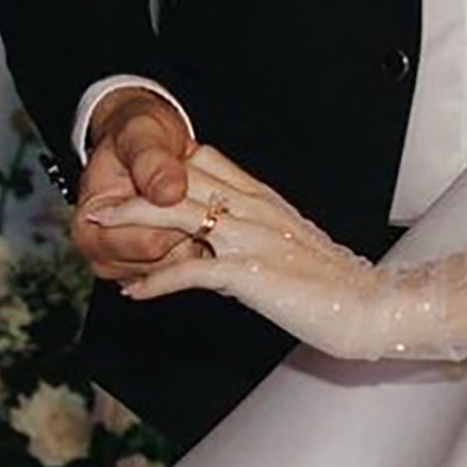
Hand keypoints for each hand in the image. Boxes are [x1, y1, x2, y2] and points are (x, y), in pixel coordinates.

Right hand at [71, 91, 198, 284]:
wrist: (145, 141)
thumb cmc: (137, 137)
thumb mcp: (143, 134)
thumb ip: (151, 161)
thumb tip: (168, 193)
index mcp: (89, 225)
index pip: (148, 243)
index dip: (178, 219)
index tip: (190, 190)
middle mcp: (102, 253)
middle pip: (165, 261)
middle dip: (189, 228)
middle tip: (198, 193)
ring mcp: (127, 266)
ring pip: (180, 268)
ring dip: (196, 236)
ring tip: (194, 202)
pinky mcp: (150, 269)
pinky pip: (186, 269)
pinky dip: (200, 244)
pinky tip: (198, 217)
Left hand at [88, 143, 385, 353]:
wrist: (370, 305)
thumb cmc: (337, 284)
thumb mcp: (292, 249)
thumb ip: (257, 241)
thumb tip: (223, 258)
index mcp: (267, 199)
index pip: (210, 161)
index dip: (167, 163)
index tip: (134, 175)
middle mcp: (256, 209)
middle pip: (184, 180)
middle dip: (135, 185)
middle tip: (97, 196)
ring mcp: (251, 238)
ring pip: (177, 214)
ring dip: (130, 220)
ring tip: (96, 227)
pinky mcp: (247, 273)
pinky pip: (188, 271)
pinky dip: (155, 281)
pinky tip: (134, 291)